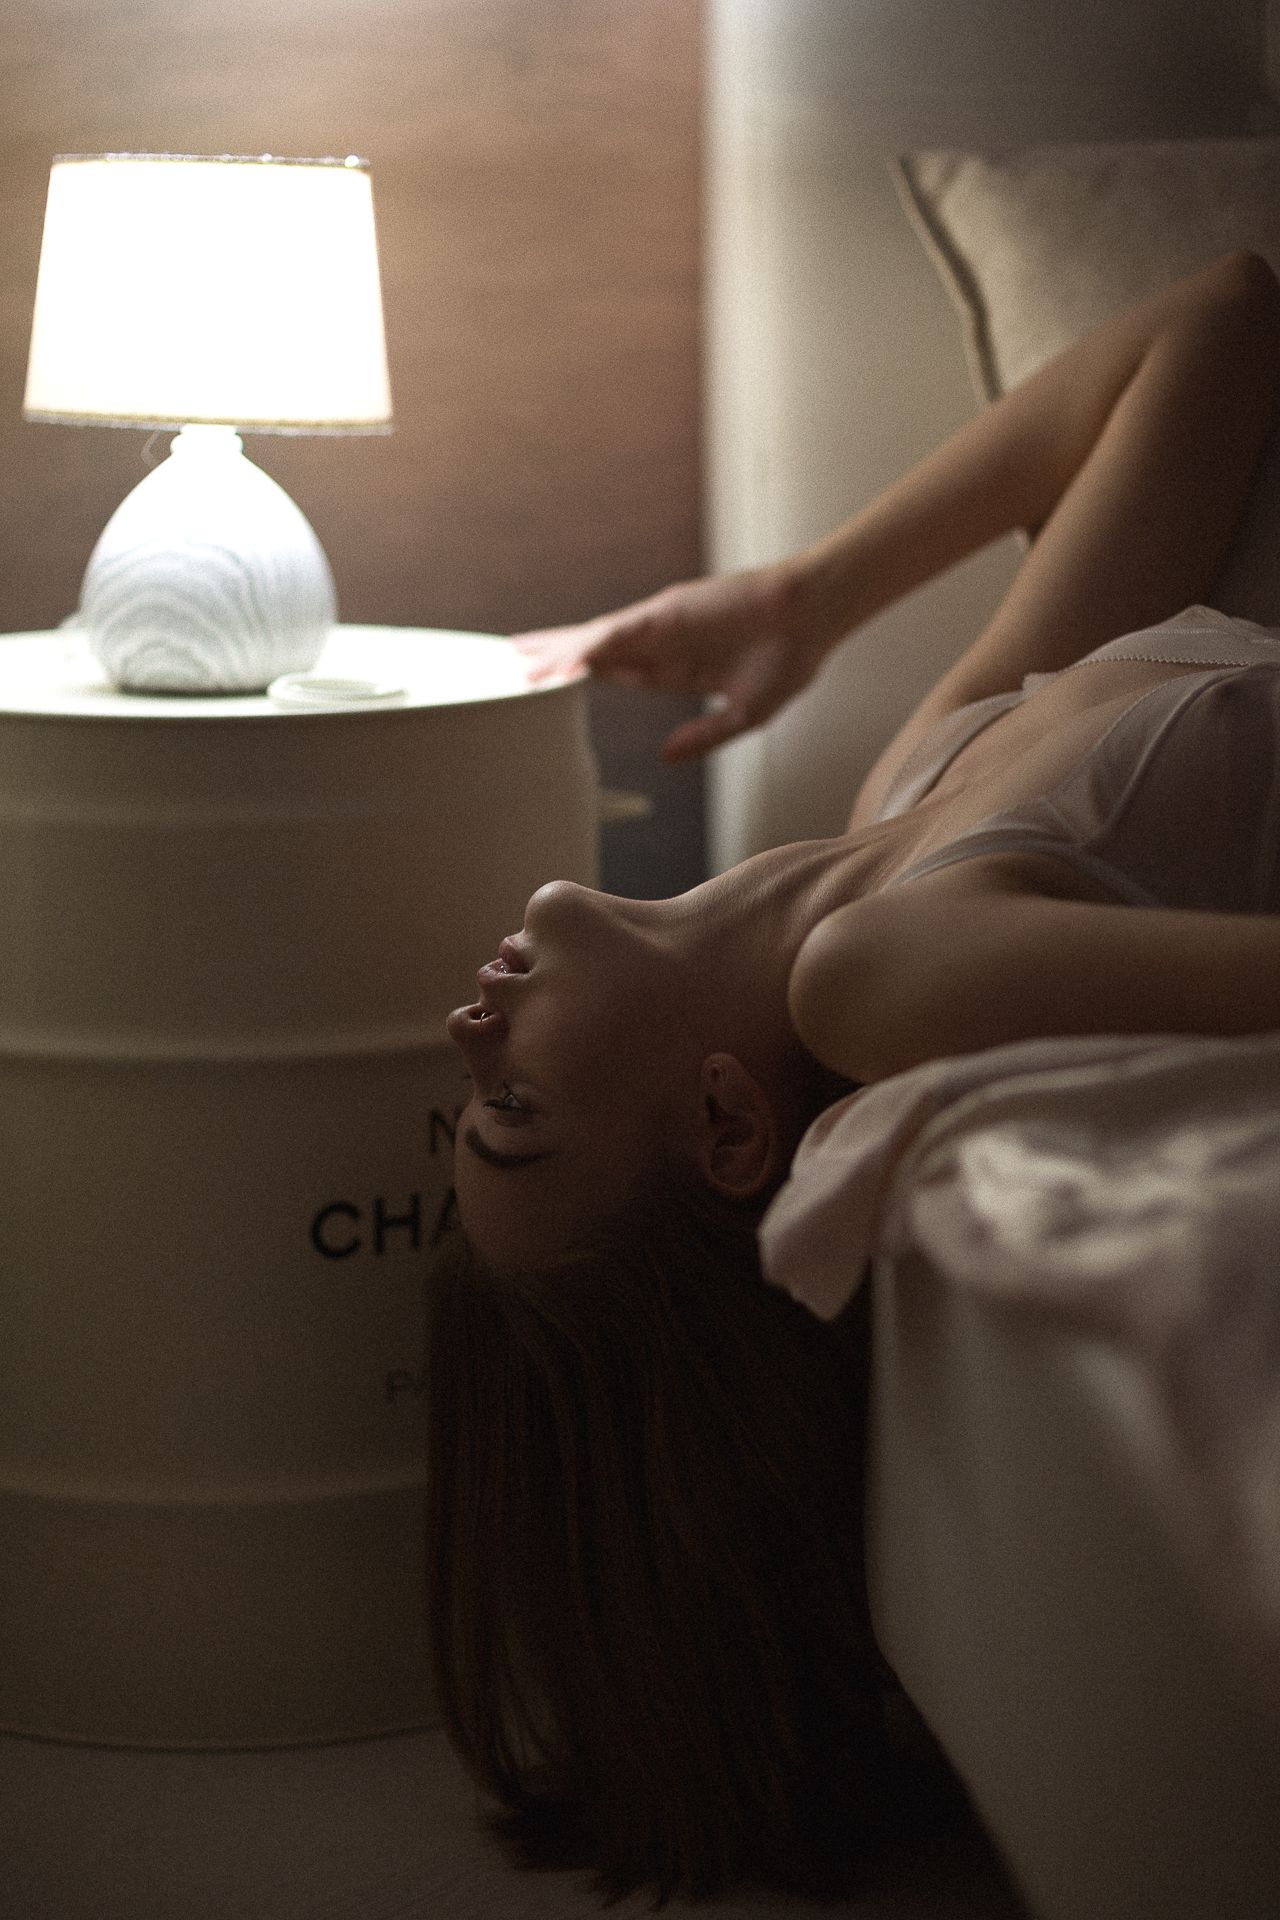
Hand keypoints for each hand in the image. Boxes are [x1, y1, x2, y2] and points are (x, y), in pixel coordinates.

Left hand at [511, 563, 834, 762]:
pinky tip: (561, 665)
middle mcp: (663, 641)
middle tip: (515, 668)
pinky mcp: (666, 612)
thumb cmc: (789, 659)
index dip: (584, 677)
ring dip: (559, 652)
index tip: (552, 685)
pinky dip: (588, 648)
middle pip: (597, 652)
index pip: (619, 672)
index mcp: (680, 665)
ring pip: (597, 640)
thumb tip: (666, 757)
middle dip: (558, 660)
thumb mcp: (743, 714)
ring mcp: (661, 624)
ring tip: (519, 661)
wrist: (814, 617)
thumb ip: (703, 735)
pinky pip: (618, 634)